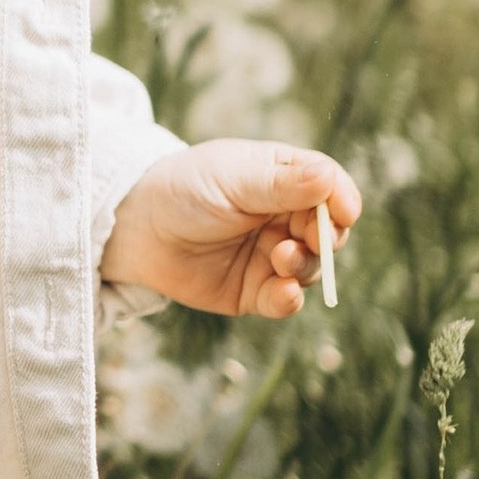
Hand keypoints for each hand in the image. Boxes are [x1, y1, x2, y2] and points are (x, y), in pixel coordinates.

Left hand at [102, 139, 361, 321]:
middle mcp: (284, 217)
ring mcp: (272, 255)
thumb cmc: (184, 188)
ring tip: (280, 256)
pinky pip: (285, 300)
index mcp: (284, 178)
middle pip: (328, 230)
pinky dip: (289, 299)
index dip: (341, 199)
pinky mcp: (255, 290)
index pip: (330, 186)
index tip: (343, 211)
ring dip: (305, 264)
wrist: (135, 227)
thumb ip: (281, 183)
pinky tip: (284, 293)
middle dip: (325, 236)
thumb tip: (330, 179)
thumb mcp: (233, 179)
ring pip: (311, 266)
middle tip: (309, 238)